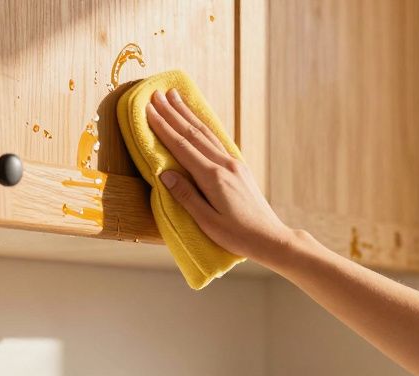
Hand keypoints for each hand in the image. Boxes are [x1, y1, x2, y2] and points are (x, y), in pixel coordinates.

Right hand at [144, 88, 296, 264]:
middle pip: (193, 133)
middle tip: (156, 94)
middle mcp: (224, 164)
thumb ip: (186, 196)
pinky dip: (202, 126)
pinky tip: (197, 120)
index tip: (149, 110)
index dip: (164, 127)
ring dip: (187, 114)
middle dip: (172, 112)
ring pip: (206, 133)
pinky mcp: (238, 167)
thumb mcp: (207, 221)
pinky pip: (216, 140)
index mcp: (213, 178)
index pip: (182, 147)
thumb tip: (165, 173)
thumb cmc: (237, 236)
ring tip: (174, 97)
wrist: (269, 237)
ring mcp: (233, 163)